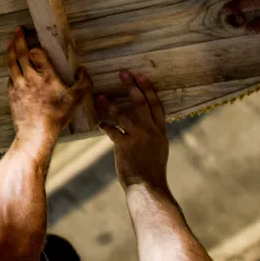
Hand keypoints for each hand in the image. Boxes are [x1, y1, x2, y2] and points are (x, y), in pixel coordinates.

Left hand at [6, 28, 90, 140]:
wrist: (36, 133)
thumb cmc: (57, 116)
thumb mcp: (76, 100)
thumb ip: (83, 83)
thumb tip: (83, 71)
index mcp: (47, 77)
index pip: (38, 54)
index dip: (36, 48)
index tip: (36, 45)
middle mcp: (31, 78)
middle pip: (22, 54)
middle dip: (20, 40)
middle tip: (17, 30)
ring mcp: (19, 86)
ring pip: (13, 64)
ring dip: (11, 51)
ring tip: (10, 43)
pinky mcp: (12, 95)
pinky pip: (10, 78)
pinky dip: (10, 71)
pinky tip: (11, 69)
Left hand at [95, 71, 169, 189]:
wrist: (148, 187)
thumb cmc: (151, 170)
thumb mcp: (158, 149)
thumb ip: (153, 134)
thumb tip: (144, 123)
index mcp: (160, 132)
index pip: (156, 105)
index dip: (148, 89)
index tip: (141, 76)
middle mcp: (151, 131)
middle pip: (141, 103)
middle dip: (132, 86)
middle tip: (123, 73)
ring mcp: (138, 137)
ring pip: (123, 114)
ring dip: (110, 104)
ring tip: (100, 97)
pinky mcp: (125, 146)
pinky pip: (112, 130)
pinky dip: (104, 126)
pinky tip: (99, 123)